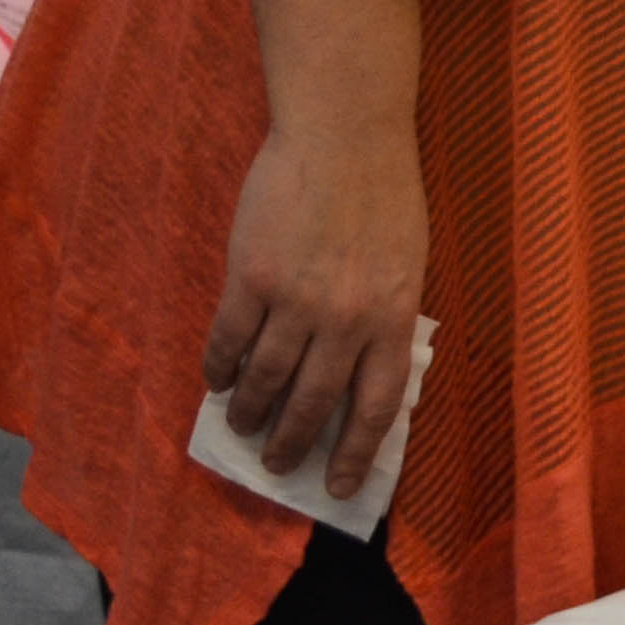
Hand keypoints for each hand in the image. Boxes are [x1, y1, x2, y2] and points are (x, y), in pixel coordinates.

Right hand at [200, 117, 427, 497]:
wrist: (345, 136)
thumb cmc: (384, 196)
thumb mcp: (407, 263)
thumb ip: (386, 317)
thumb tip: (360, 374)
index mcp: (394, 317)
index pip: (376, 408)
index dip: (357, 455)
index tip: (342, 488)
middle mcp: (346, 319)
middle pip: (313, 404)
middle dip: (293, 443)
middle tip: (278, 466)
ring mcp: (296, 301)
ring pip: (265, 379)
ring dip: (251, 412)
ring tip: (243, 428)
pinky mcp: (251, 278)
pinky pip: (228, 340)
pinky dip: (220, 368)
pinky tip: (216, 383)